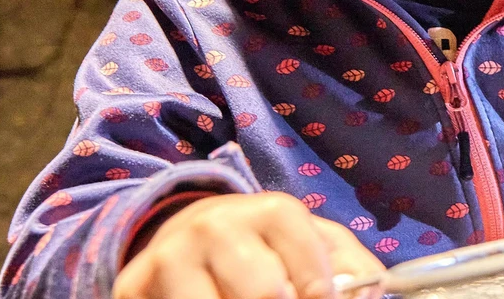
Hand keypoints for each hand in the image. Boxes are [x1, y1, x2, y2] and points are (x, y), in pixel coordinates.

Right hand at [114, 192, 384, 298]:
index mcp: (273, 212)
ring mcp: (170, 258)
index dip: (321, 298)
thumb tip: (371, 290)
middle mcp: (217, 227)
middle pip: (266, 296)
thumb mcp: (317, 244)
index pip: (314, 279)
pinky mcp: (132, 287)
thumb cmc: (268, 246)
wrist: (189, 231)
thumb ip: (354, 268)